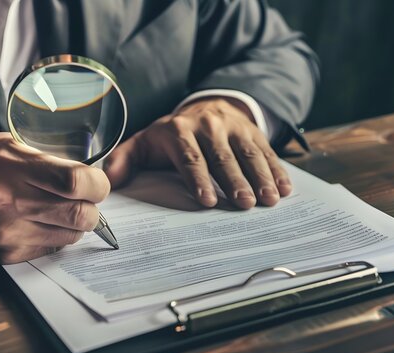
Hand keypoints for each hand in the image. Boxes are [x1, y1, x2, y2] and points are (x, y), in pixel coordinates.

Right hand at [0, 133, 109, 263]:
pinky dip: (57, 235)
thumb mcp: (5, 145)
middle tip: (84, 197)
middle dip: (92, 206)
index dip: (96, 183)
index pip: (76, 181)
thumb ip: (46, 157)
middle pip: (82, 214)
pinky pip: (53, 248)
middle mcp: (10, 203)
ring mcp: (9, 233)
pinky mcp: (7, 255)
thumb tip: (87, 172)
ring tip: (61, 209)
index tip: (95, 181)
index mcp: (10, 166)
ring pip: (72, 235)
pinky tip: (42, 222)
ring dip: (76, 222)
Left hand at [104, 97, 290, 208]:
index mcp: (178, 131)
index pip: (189, 157)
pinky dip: (277, 169)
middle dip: (234, 181)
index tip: (206, 200)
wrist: (204, 107)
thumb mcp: (144, 143)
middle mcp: (208, 126)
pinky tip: (285, 188)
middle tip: (246, 204)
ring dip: (261, 176)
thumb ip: (125, 161)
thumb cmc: (171, 136)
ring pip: (248, 153)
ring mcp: (233, 128)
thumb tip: (108, 182)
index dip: (198, 179)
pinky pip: (267, 150)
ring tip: (269, 199)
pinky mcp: (253, 132)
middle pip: (222, 156)